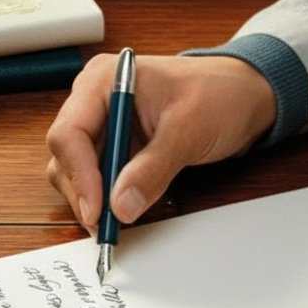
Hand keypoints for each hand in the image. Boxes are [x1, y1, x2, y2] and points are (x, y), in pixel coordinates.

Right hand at [46, 53, 276, 228]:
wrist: (242, 98)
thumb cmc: (220, 95)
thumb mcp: (190, 128)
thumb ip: (153, 168)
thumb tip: (121, 206)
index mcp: (103, 82)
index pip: (69, 134)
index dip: (79, 176)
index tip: (98, 209)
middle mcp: (93, 104)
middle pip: (64, 159)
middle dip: (83, 195)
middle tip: (106, 226)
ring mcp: (100, 129)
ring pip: (73, 176)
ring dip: (90, 203)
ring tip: (114, 223)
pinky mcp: (111, 152)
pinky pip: (93, 184)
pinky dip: (103, 203)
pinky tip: (119, 214)